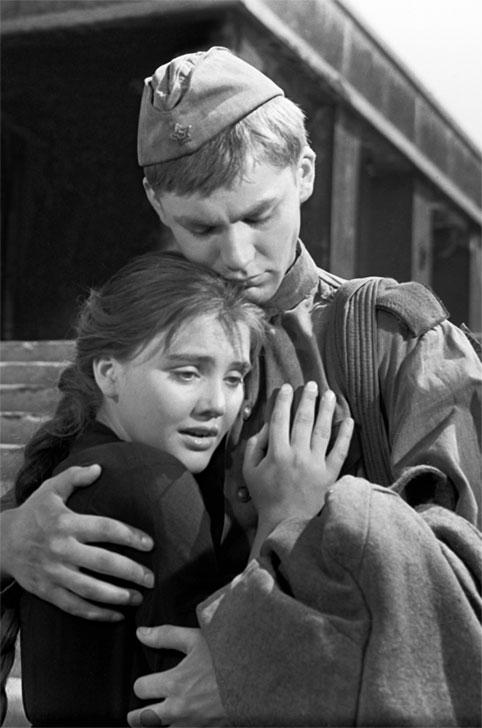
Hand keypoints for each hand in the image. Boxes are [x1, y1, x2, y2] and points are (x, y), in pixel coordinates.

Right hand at [0, 465, 153, 620]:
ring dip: (117, 596)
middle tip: (152, 578)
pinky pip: (74, 606)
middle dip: (131, 571)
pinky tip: (116, 615)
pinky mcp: (46, 591)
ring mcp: (53, 572)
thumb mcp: (50, 489)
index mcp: (66, 523)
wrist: (2, 542)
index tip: (150, 544)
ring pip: (90, 589)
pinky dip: (96, 614)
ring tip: (138, 598)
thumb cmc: (33, 512)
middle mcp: (61, 549)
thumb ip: (75, 477)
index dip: (130, 536)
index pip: (105, 529)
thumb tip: (100, 468)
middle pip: (102, 562)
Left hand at [128, 625, 227, 726]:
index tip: (147, 684)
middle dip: (137, 716)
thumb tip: (140, 633)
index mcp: (174, 683)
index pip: (140, 688)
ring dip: (157, 727)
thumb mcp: (196, 639)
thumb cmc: (228, 657)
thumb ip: (166, 636)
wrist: (258, 680)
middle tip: (137, 714)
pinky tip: (182, 724)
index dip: (142, 685)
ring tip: (157, 722)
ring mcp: (193, 725)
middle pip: (142, 721)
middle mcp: (179, 709)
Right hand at [243, 383, 352, 540]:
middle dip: (307, 399)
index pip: (280, 419)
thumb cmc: (266, 497)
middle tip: (311, 385)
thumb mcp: (249, 472)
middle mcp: (297, 455)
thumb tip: (265, 427)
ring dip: (327, 410)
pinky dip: (345, 435)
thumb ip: (254, 447)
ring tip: (330, 394)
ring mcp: (315, 464)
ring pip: (323, 430)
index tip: (287, 388)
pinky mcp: (330, 474)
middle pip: (303, 420)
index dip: (283, 401)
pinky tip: (349, 420)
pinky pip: (340, 451)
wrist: (287, 523)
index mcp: (276, 453)